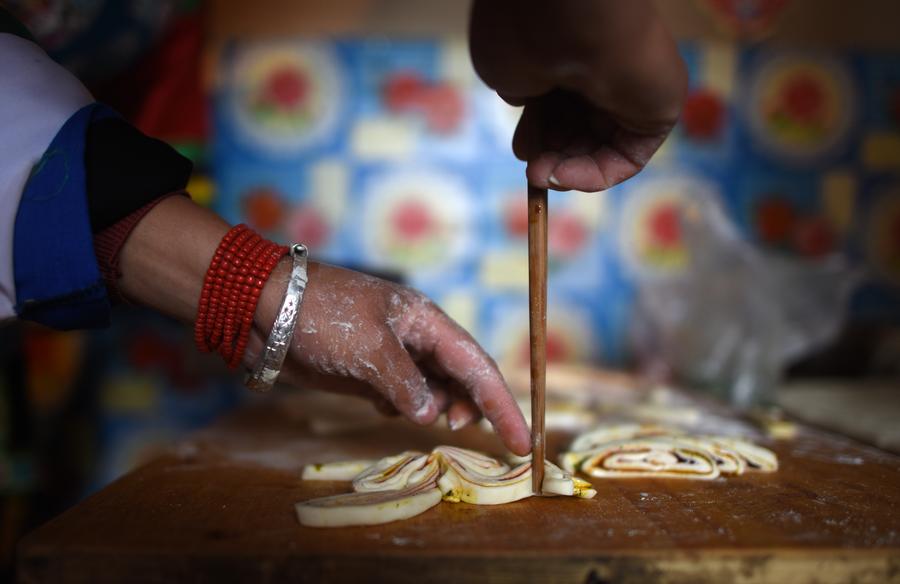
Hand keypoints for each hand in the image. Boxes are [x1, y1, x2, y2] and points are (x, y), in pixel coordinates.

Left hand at [251, 262, 530, 454]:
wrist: (263, 308)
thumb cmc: (321, 315)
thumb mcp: (370, 347)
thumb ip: (407, 384)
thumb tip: (431, 416)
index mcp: (426, 321)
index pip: (478, 365)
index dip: (504, 404)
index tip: (524, 441)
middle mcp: (416, 338)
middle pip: (462, 378)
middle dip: (475, 408)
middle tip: (469, 437)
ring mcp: (392, 355)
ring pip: (433, 389)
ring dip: (436, 409)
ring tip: (425, 420)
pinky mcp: (367, 372)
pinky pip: (401, 396)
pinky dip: (403, 408)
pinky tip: (385, 408)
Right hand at [470, 0, 686, 191]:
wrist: (571, 15)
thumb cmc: (527, 34)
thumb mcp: (504, 67)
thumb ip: (517, 90)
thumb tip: (526, 103)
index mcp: (571, 50)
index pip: (556, 102)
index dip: (537, 132)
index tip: (521, 149)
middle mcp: (605, 67)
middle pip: (578, 129)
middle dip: (549, 156)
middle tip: (531, 170)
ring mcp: (633, 90)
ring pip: (600, 147)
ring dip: (566, 170)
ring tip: (540, 175)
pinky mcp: (657, 111)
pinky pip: (628, 156)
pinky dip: (595, 174)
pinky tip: (564, 176)